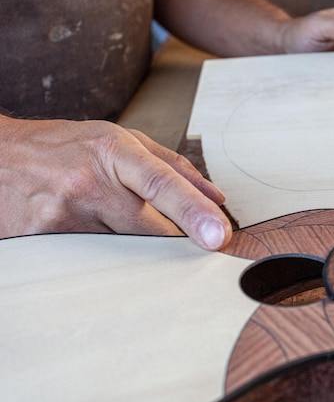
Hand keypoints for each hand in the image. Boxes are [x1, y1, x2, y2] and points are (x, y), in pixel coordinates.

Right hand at [0, 116, 231, 249]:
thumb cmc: (66, 147)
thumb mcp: (118, 141)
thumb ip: (172, 166)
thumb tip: (216, 198)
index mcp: (113, 151)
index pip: (161, 183)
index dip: (193, 211)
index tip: (219, 235)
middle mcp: (89, 183)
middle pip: (150, 230)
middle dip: (173, 239)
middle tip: (178, 238)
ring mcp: (64, 215)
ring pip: (126, 251)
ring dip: (135, 247)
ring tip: (114, 222)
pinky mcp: (45, 242)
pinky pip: (95, 261)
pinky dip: (106, 256)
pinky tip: (91, 232)